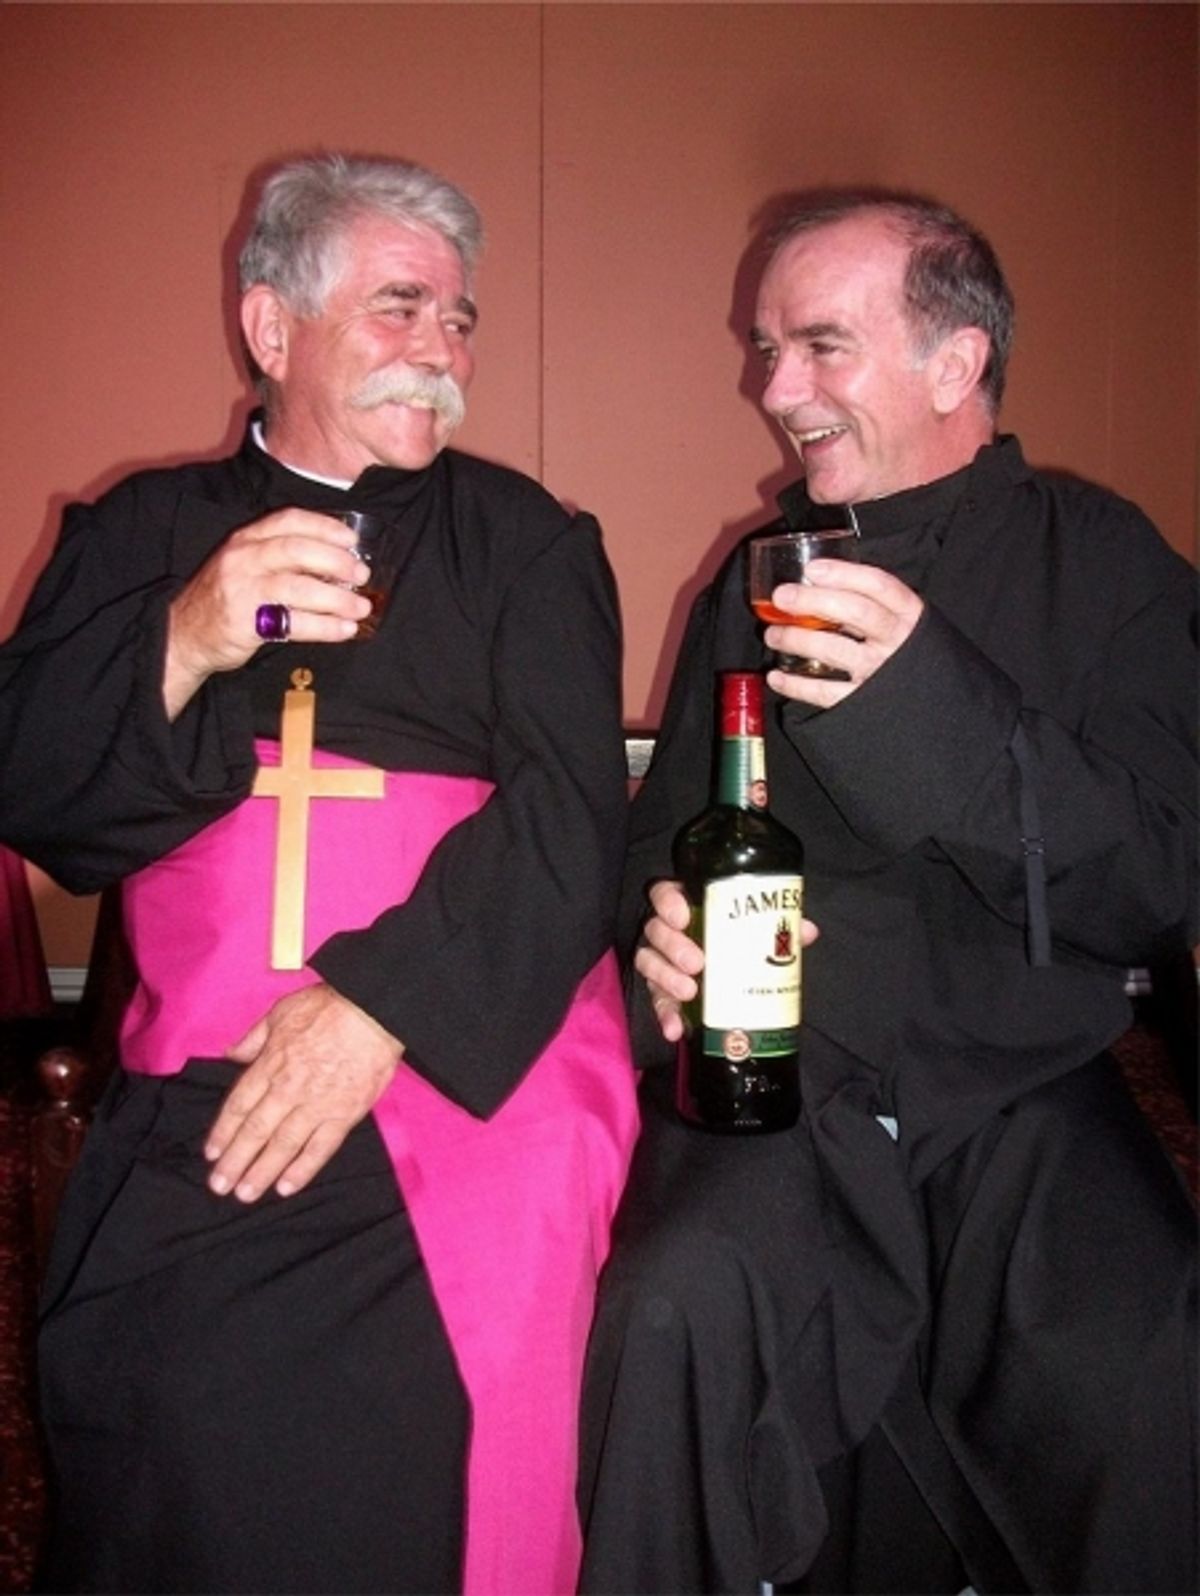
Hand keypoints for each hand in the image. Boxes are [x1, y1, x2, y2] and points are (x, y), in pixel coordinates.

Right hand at [164, 508, 372, 717]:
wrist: (185, 634)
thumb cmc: (227, 598)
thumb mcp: (247, 565)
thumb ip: (283, 559)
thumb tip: (338, 564)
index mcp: (246, 539)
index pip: (289, 520)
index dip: (325, 527)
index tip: (352, 541)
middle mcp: (243, 558)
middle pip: (297, 550)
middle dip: (336, 561)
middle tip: (361, 575)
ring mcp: (243, 590)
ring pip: (299, 587)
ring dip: (337, 598)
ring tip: (361, 607)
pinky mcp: (246, 622)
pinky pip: (294, 623)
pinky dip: (325, 627)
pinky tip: (344, 630)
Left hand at [205, 983, 402, 1201]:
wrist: (374, 1011)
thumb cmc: (328, 1007)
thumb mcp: (281, 1012)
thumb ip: (254, 1038)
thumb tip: (230, 1054)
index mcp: (271, 1064)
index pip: (239, 1105)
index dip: (223, 1132)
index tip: (211, 1153)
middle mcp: (288, 1089)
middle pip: (255, 1131)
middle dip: (234, 1161)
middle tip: (219, 1186)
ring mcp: (317, 1105)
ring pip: (283, 1145)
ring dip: (261, 1172)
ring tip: (245, 1195)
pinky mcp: (345, 1115)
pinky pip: (321, 1148)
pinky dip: (303, 1169)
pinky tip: (286, 1187)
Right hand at [635, 878, 818, 1041]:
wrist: (738, 980)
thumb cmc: (745, 942)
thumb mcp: (761, 932)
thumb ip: (779, 928)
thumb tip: (806, 931)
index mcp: (688, 905)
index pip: (665, 893)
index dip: (668, 902)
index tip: (683, 917)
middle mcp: (668, 930)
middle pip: (656, 929)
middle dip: (674, 945)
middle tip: (698, 962)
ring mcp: (661, 961)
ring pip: (648, 961)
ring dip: (666, 977)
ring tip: (690, 991)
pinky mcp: (661, 991)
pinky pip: (656, 1001)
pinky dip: (664, 1015)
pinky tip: (675, 1029)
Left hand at [764, 558, 923, 707]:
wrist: (937, 704)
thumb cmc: (908, 653)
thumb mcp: (904, 622)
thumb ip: (872, 604)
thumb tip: (817, 582)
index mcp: (908, 614)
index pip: (878, 585)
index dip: (844, 573)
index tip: (811, 569)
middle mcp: (896, 641)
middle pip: (855, 612)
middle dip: (813, 600)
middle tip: (782, 596)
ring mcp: (879, 672)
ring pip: (834, 649)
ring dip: (796, 639)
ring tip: (772, 634)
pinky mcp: (863, 703)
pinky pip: (824, 693)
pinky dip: (795, 685)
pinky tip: (776, 676)